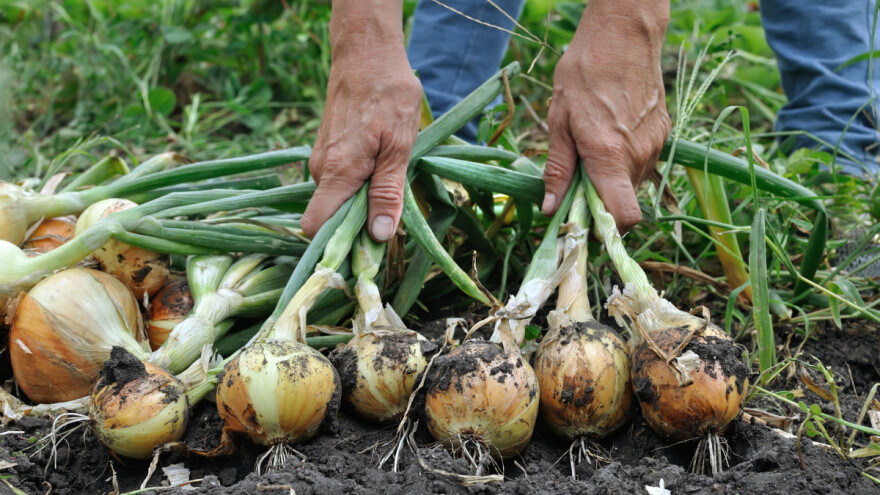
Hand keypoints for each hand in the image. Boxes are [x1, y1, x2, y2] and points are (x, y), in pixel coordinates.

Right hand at [301, 1, 420, 241]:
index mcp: (337, 172)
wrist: (365, 53)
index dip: (336, 246)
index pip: (315, 227)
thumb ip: (387, 192)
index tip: (365, 252)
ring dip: (361, 203)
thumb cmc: (388, 95)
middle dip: (357, 226)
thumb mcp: (399, 147)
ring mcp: (320, 160)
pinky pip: (338, 183)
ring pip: (336, 200)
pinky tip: (380, 169)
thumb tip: (380, 236)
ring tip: (389, 185)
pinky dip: (357, 186)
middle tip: (391, 219)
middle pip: (329, 218)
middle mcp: (320, 170)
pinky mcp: (326, 151)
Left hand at [542, 1, 670, 230]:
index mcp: (609, 156)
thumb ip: (558, 168)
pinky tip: (609, 134)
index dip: (606, 229)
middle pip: (624, 202)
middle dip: (600, 201)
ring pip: (633, 183)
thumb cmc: (584, 72)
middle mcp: (638, 155)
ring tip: (591, 150)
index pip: (624, 216)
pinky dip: (624, 161)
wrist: (623, 33)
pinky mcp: (663, 132)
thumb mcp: (559, 121)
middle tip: (576, 181)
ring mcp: (655, 144)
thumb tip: (551, 209)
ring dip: (612, 180)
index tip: (585, 222)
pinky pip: (642, 162)